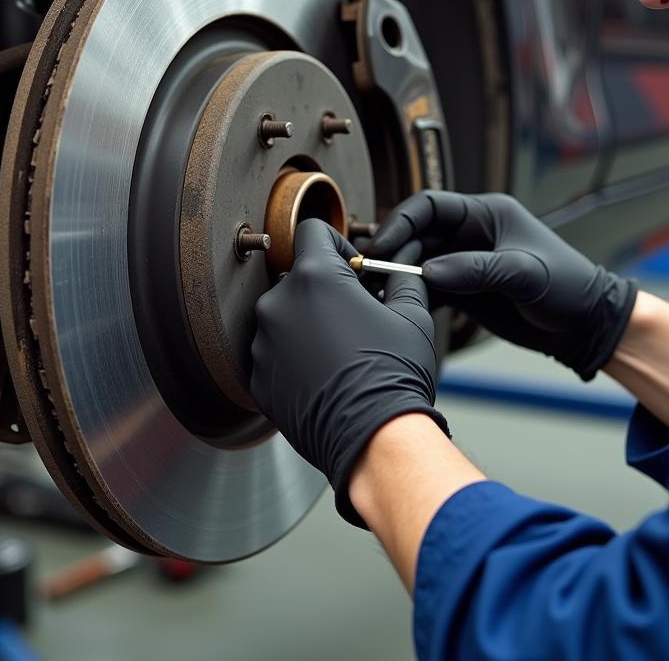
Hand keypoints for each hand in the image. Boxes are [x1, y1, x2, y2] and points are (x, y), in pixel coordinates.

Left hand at [251, 218, 449, 526]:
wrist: (372, 437)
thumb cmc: (393, 374)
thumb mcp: (412, 314)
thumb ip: (401, 279)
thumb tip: (401, 269)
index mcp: (315, 276)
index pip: (314, 231)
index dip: (339, 245)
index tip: (354, 269)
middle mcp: (278, 302)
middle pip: (299, 276)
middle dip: (325, 289)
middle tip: (353, 316)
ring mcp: (262, 341)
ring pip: (284, 315)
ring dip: (306, 323)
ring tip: (339, 352)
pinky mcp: (256, 376)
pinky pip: (273, 351)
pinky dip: (293, 356)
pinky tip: (323, 375)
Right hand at [369, 191, 636, 380]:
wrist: (585, 326)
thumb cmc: (567, 286)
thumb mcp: (524, 274)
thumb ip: (476, 269)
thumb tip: (428, 271)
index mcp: (485, 214)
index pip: (430, 206)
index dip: (402, 221)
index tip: (383, 243)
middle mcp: (470, 234)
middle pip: (418, 234)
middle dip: (395, 250)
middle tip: (374, 271)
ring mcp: (465, 262)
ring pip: (418, 262)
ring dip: (398, 274)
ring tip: (379, 291)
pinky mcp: (464, 290)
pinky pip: (428, 287)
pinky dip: (411, 295)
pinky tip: (397, 307)